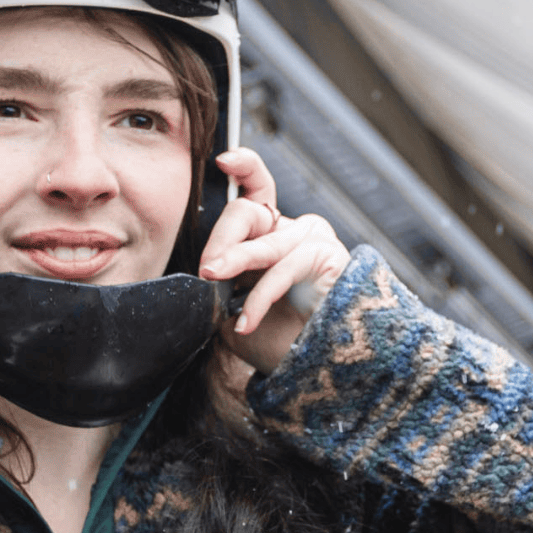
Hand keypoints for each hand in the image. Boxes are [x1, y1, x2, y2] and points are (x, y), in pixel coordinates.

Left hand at [199, 148, 349, 374]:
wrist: (316, 371)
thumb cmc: (277, 340)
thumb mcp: (234, 308)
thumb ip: (222, 284)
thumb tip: (205, 270)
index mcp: (271, 234)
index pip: (257, 187)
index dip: (244, 167)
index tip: (223, 160)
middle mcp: (294, 229)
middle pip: (247, 212)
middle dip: (220, 240)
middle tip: (207, 270)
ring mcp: (314, 240)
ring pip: (263, 241)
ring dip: (234, 260)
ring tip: (213, 277)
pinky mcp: (328, 257)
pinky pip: (284, 267)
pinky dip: (261, 296)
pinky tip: (248, 320)